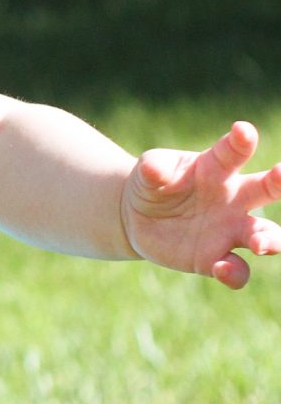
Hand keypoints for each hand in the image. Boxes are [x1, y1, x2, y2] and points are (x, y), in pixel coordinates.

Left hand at [121, 121, 280, 288]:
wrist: (137, 216)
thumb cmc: (154, 182)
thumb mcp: (149, 169)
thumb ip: (155, 168)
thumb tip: (153, 169)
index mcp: (217, 168)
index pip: (233, 152)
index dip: (241, 141)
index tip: (243, 130)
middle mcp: (234, 198)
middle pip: (267, 190)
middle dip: (280, 183)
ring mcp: (229, 230)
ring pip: (265, 235)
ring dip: (269, 240)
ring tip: (259, 244)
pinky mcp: (215, 258)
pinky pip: (236, 269)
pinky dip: (234, 272)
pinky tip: (222, 268)